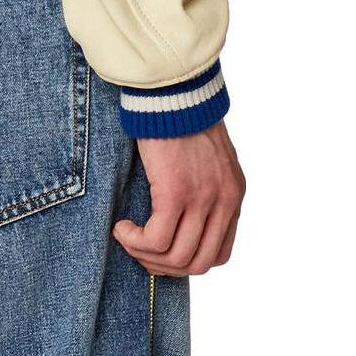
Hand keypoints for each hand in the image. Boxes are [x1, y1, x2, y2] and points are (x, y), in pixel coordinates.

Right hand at [113, 121, 243, 274]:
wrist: (173, 88)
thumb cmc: (182, 116)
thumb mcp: (208, 158)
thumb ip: (206, 189)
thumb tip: (183, 218)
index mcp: (233, 195)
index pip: (219, 253)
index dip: (187, 260)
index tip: (162, 249)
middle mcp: (224, 202)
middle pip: (198, 263)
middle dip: (165, 267)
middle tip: (141, 250)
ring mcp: (202, 199)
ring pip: (177, 258)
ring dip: (146, 256)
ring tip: (128, 238)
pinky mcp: (175, 192)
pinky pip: (156, 239)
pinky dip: (136, 241)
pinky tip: (122, 228)